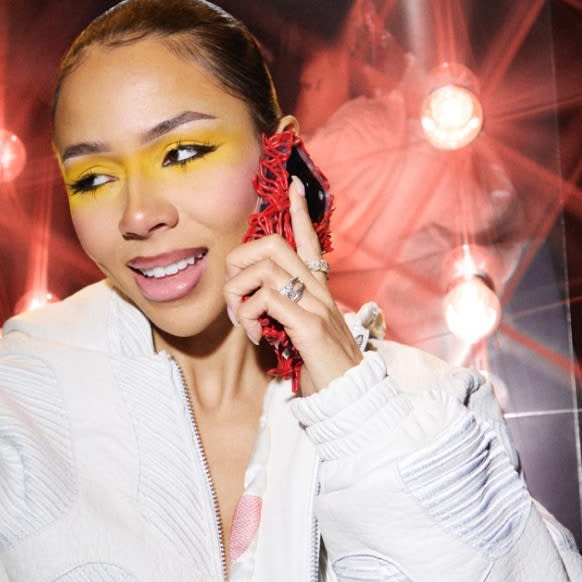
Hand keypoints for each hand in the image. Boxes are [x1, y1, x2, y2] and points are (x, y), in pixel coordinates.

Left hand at [224, 176, 362, 394]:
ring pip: (263, 270)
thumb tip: (253, 304)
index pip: (308, 240)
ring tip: (239, 321)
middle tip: (233, 293)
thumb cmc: (322, 367)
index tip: (293, 185)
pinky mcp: (309, 325)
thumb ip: (282, 312)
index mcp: (317, 288)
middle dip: (238, 262)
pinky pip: (267, 300)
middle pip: (272, 246)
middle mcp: (319, 290)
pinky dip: (247, 317)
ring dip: (237, 294)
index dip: (300, 211)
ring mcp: (316, 305)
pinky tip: (252, 337)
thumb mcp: (300, 332)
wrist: (349, 396)